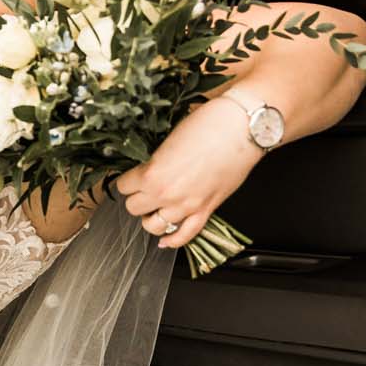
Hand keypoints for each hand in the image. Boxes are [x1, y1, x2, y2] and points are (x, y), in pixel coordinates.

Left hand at [114, 98, 262, 249]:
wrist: (242, 129)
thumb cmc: (209, 125)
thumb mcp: (170, 139)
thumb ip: (156, 161)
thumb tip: (150, 169)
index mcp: (153, 174)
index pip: (123, 187)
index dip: (127, 180)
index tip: (131, 177)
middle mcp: (166, 195)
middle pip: (134, 208)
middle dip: (137, 198)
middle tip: (143, 189)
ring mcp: (187, 206)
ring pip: (153, 226)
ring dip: (151, 217)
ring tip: (155, 207)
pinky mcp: (206, 211)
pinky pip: (184, 236)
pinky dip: (172, 240)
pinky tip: (165, 239)